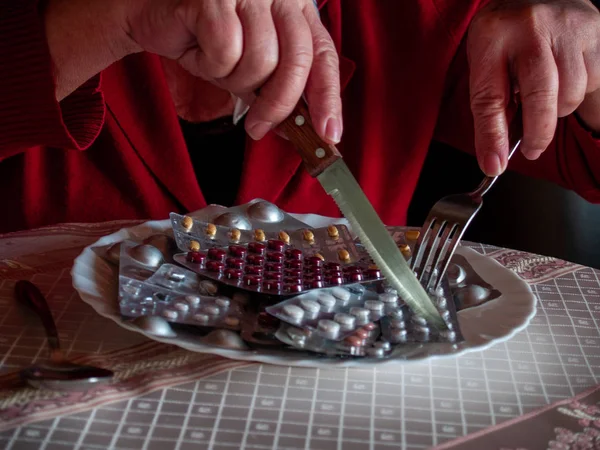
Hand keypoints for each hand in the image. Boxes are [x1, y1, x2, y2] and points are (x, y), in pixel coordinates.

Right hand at [124, 0, 341, 143]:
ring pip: (260, 60)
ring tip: (217, 66)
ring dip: (234, 79)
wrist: (153, 16)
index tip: (328, 134)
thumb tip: (300, 131)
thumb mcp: (250, 69)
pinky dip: (210, 63)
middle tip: (258, 127)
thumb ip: (277, 91)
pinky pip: (226, 51)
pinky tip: (199, 49)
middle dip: (279, 104)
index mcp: (296, 8)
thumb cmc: (206, 40)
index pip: (323, 55)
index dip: (329, 98)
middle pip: (297, 61)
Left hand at [466, 0, 599, 175]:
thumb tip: (494, 160)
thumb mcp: (484, 64)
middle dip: (537, 133)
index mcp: (491, 36)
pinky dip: (574, 92)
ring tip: (542, 97)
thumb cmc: (505, 38)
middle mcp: (530, 26)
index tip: (494, 165)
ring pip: (569, 93)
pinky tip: (562, 80)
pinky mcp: (594, 31)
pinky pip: (590, 81)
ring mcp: (566, 26)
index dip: (491, 136)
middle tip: (530, 149)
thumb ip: (489, 106)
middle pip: (540, 96)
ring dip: (556, 109)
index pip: (490, 96)